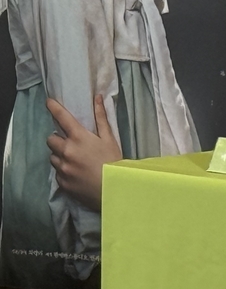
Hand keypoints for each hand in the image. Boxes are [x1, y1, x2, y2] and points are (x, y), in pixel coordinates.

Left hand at [46, 95, 121, 212]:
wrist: (114, 190)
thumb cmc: (114, 162)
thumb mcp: (110, 139)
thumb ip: (101, 118)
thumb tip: (97, 98)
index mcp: (78, 138)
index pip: (62, 118)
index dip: (54, 108)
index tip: (48, 102)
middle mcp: (66, 151)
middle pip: (51, 139)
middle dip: (58, 140)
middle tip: (70, 144)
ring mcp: (62, 167)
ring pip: (53, 157)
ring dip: (60, 156)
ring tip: (75, 161)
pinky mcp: (61, 182)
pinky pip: (57, 172)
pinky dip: (64, 171)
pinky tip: (77, 174)